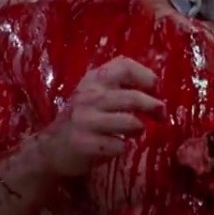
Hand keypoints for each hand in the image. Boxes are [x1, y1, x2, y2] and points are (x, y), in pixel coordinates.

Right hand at [40, 56, 164, 176]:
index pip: (125, 67)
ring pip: (130, 122)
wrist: (52, 147)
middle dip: (153, 107)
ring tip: (136, 131)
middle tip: (161, 115)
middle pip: (133, 97)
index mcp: (94, 79)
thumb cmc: (83, 118)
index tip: (157, 89)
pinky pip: (119, 145)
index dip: (147, 77)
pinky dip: (123, 147)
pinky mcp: (85, 144)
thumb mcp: (95, 92)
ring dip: (139, 128)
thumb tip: (156, 86)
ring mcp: (86, 120)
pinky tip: (117, 146)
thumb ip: (119, 84)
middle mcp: (89, 96)